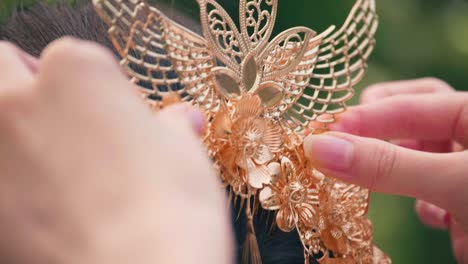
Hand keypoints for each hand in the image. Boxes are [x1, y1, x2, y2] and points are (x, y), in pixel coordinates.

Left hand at [0, 39, 231, 263]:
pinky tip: (50, 207)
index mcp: (77, 73)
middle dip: (30, 84)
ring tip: (56, 164)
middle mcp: (21, 103)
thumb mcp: (184, 152)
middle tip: (65, 116)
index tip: (119, 114)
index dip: (100, 86)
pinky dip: (14, 182)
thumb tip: (182, 121)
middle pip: (4, 68)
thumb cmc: (169, 205)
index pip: (74, 57)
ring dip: (16, 130)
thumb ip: (172, 127)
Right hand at [303, 78, 467, 262]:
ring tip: (396, 186)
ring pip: (422, 161)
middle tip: (346, 142)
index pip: (412, 102)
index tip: (323, 134)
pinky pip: (436, 194)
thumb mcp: (456, 181)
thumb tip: (321, 149)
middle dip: (382, 134)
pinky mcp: (467, 203)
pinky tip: (442, 220)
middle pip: (416, 121)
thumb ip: (388, 165)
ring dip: (407, 176)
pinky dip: (430, 206)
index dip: (365, 118)